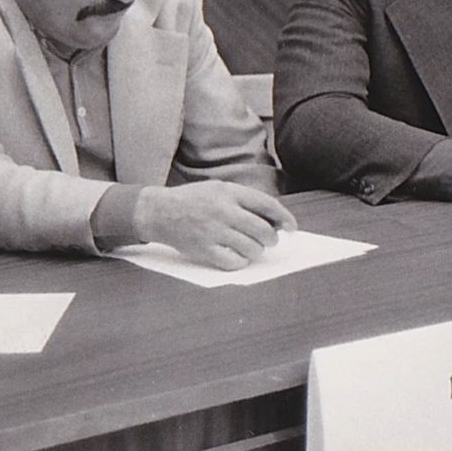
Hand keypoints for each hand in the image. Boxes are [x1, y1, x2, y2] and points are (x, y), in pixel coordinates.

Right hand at [133, 181, 297, 269]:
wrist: (159, 211)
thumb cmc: (193, 200)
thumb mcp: (219, 189)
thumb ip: (244, 200)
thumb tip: (274, 220)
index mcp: (229, 192)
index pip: (267, 205)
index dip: (284, 217)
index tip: (292, 227)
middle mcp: (223, 211)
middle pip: (262, 230)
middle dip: (271, 238)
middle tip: (269, 241)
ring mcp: (213, 231)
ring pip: (251, 248)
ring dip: (257, 251)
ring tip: (252, 248)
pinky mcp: (204, 250)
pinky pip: (234, 262)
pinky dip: (241, 261)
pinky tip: (238, 256)